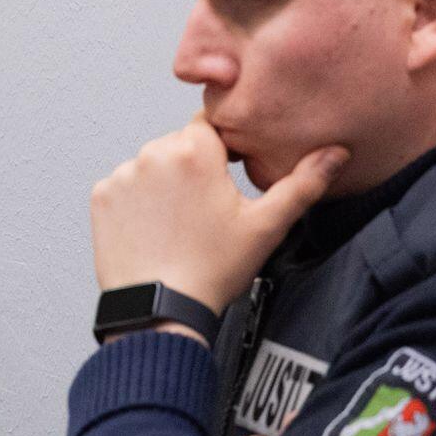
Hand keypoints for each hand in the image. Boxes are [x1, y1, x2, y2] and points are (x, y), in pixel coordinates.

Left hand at [91, 116, 346, 315]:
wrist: (159, 309)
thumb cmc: (211, 270)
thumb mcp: (267, 226)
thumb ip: (303, 183)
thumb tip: (334, 154)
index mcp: (194, 151)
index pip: (212, 125)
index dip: (224, 149)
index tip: (229, 174)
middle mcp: (152, 154)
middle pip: (180, 146)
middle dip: (195, 168)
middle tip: (207, 210)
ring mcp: (122, 175)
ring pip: (152, 166)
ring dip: (166, 184)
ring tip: (181, 224)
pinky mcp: (101, 196)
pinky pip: (125, 187)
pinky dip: (138, 202)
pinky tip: (155, 230)